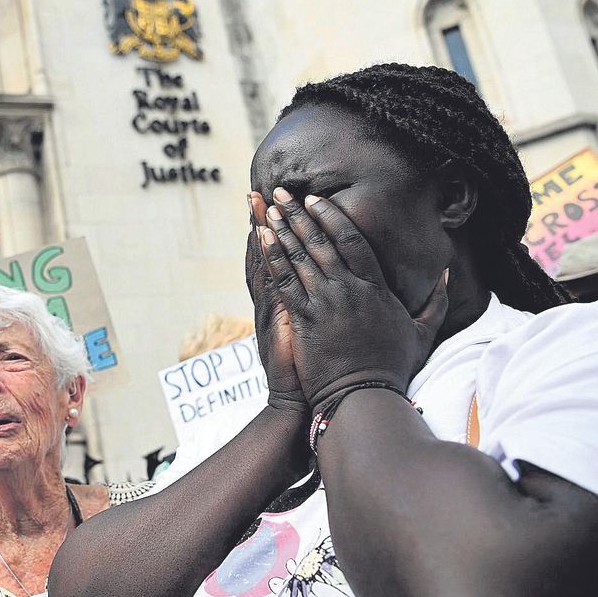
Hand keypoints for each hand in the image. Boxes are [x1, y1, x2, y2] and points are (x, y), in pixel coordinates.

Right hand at [245, 192, 307, 414]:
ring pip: (267, 262)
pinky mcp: (279, 321)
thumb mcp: (320, 342)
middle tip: (258, 191)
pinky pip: (271, 283)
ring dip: (262, 231)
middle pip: (272, 254)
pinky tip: (259, 237)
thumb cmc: (320, 376)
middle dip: (267, 222)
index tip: (283, 205)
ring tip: (256, 203)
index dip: (284, 233)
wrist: (302, 405)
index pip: (287, 260)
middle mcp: (280, 303)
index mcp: (293, 304)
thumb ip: (325, 317)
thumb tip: (341, 295)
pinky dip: (264, 260)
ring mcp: (276, 310)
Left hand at [257, 188, 447, 406]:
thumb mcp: (423, 332)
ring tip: (268, 207)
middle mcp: (350, 290)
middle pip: (322, 241)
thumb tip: (449, 272)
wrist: (363, 398)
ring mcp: (325, 303)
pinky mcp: (304, 319)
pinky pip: (285, 280)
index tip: (315, 199)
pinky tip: (262, 238)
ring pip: (300, 256)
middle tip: (282, 190)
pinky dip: (273, 256)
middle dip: (301, 213)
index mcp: (376, 289)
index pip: (353, 241)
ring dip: (283, 229)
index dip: (332, 216)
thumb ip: (438, 300)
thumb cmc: (392, 368)